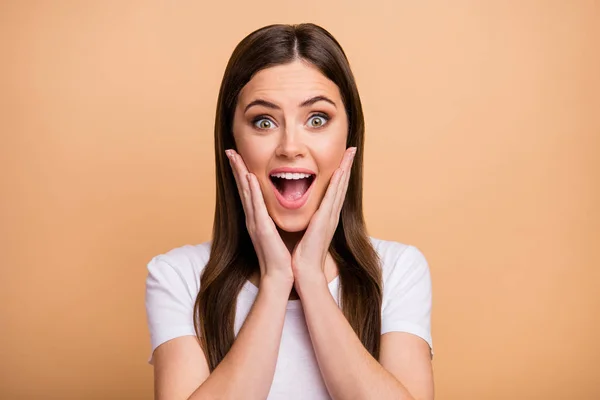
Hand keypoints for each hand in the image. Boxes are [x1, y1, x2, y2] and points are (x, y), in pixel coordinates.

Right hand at [225, 149, 293, 286]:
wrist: (280, 275)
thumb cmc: (281, 255)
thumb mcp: (276, 232)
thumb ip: (272, 219)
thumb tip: (275, 207)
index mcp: (257, 218)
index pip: (248, 191)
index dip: (242, 173)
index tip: (238, 157)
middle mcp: (252, 218)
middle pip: (242, 188)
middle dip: (236, 168)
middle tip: (230, 150)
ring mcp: (255, 223)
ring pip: (246, 193)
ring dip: (240, 174)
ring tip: (234, 157)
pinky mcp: (261, 229)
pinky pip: (256, 207)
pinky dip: (252, 192)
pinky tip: (250, 178)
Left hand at [291, 147, 356, 288]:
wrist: (305, 271)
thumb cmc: (304, 254)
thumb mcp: (307, 231)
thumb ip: (309, 221)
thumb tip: (308, 214)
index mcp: (326, 216)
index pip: (335, 190)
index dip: (341, 174)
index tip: (344, 158)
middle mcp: (331, 214)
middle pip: (342, 185)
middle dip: (347, 166)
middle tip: (352, 149)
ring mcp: (330, 216)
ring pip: (340, 187)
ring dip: (345, 169)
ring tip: (350, 153)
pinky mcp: (325, 220)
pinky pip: (332, 197)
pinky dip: (338, 183)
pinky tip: (340, 170)